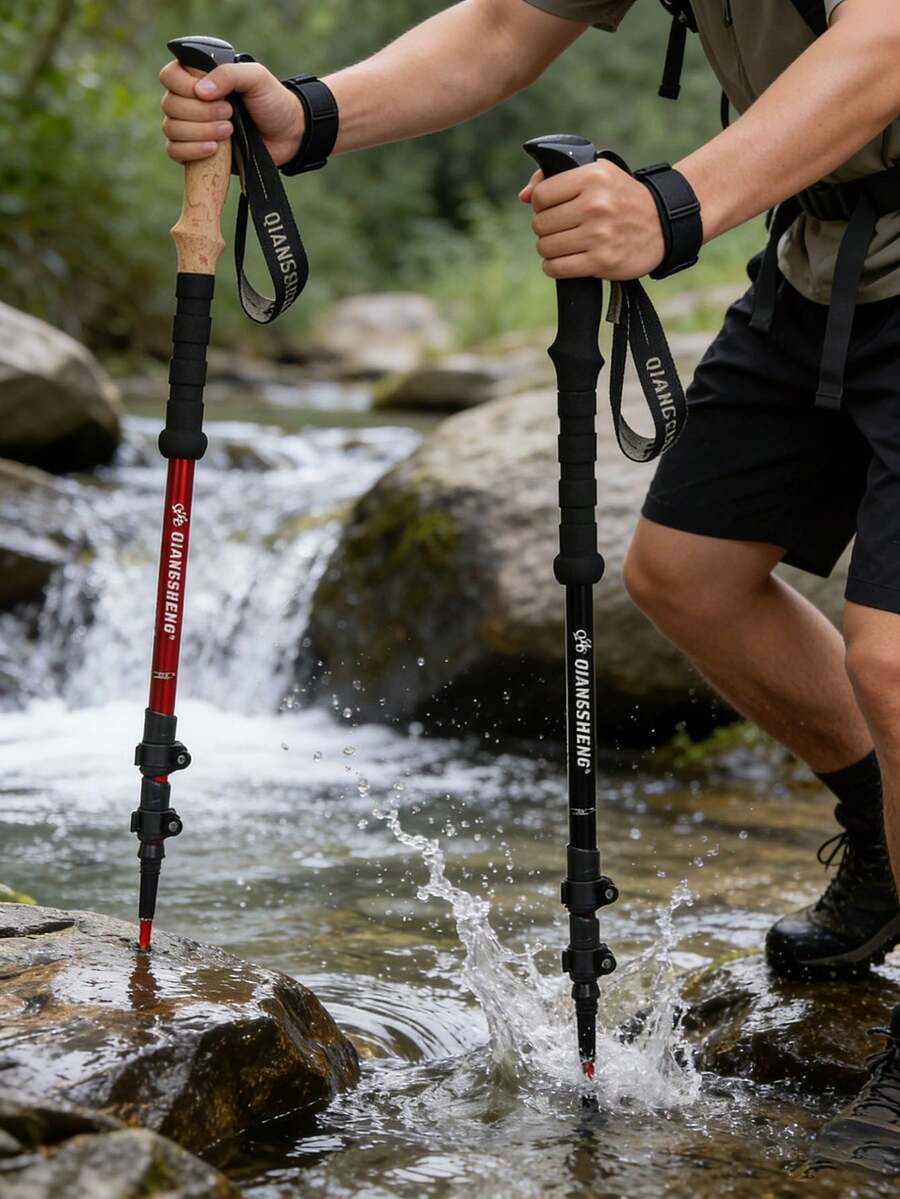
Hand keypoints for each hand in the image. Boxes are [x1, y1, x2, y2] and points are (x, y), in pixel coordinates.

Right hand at [160, 60, 305, 166]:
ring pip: (171, 129)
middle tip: (230, 114)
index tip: (209, 94)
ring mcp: (190, 127)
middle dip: (200, 112)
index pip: (169, 76)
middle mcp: (189, 101)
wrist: (287, 136)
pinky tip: (214, 149)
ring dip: (199, 131)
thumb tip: (200, 91)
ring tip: (229, 131)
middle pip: (170, 105)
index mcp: (198, 77)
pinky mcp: (195, 152)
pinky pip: (174, 152)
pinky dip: (191, 151)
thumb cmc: (272, 102)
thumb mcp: (255, 78)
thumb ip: (229, 74)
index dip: (184, 86)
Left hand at [520, 160, 665, 280]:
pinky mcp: (601, 261)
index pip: (541, 196)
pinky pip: (557, 268)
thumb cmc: (622, 198)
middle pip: (540, 224)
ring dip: (549, 249)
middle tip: (561, 228)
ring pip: (545, 247)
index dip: (542, 205)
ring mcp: (598, 235)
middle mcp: (595, 205)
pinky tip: (564, 260)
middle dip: (546, 228)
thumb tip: (523, 197)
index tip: (554, 208)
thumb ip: (556, 178)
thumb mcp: (597, 174)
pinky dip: (554, 267)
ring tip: (564, 244)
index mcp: (592, 177)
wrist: (662, 224)